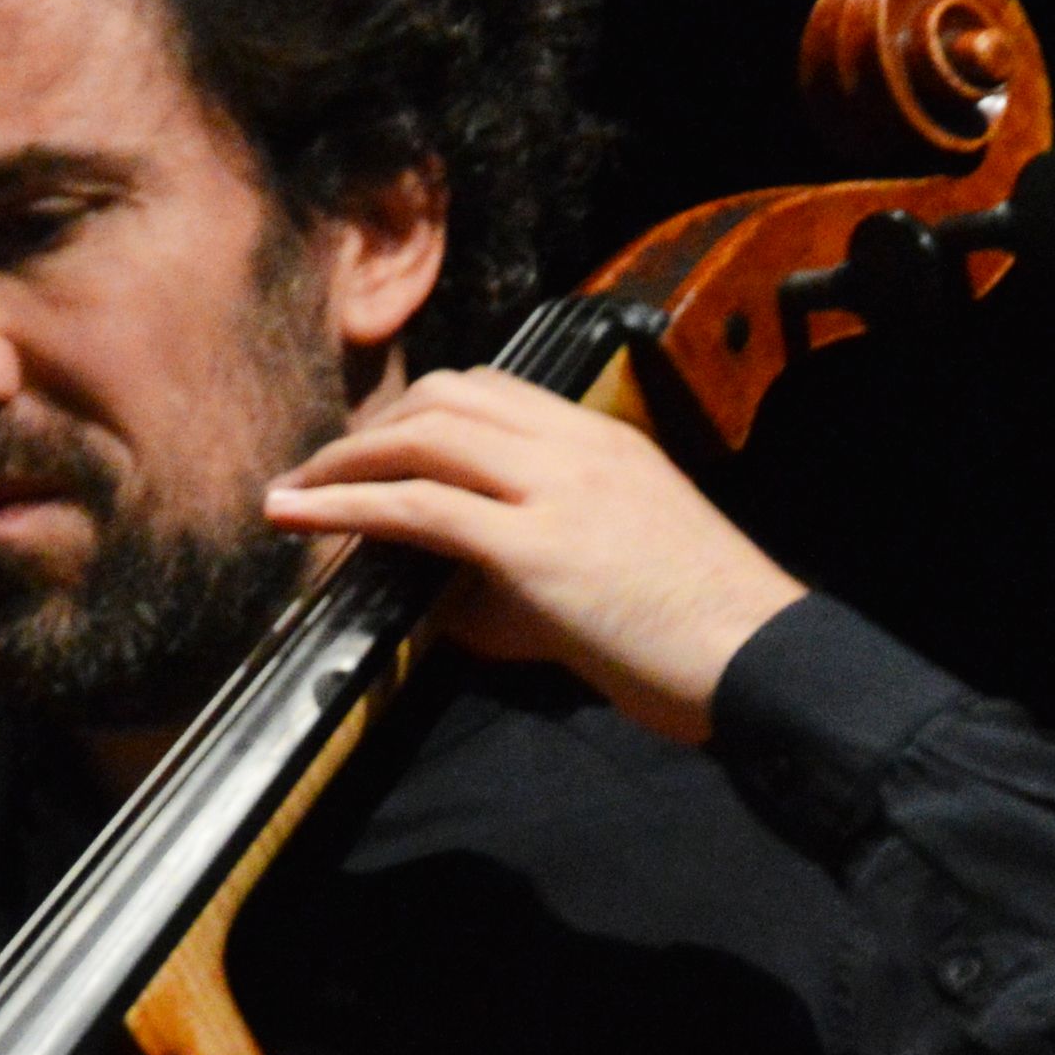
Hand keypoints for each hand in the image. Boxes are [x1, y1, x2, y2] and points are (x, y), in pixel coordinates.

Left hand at [265, 368, 808, 743]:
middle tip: (319, 470)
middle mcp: (577, 446)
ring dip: (344, 460)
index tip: (377, 447)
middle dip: (370, 428)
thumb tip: (447, 589)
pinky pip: (420, 507)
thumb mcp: (618, 566)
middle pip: (446, 398)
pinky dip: (348, 506)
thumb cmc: (703, 635)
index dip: (420, 413)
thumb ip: (535, 562)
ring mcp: (556, 490)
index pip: (492, 391)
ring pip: (424, 436)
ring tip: (294, 493)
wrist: (761, 663)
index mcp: (604, 442)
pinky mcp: (534, 548)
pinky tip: (303, 518)